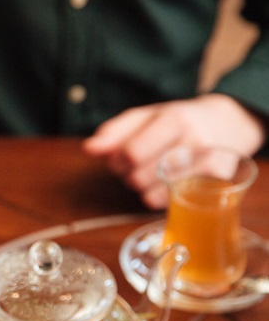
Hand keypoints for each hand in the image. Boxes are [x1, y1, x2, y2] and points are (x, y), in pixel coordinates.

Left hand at [83, 94, 264, 208]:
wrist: (231, 123)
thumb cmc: (180, 121)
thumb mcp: (147, 117)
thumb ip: (114, 132)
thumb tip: (89, 149)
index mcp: (175, 119)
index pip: (130, 153)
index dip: (117, 161)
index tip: (121, 158)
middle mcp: (195, 141)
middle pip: (138, 177)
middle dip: (128, 175)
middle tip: (138, 165)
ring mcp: (208, 165)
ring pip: (151, 194)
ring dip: (142, 188)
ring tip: (153, 172)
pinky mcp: (216, 185)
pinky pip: (169, 203)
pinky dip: (159, 197)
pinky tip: (167, 182)